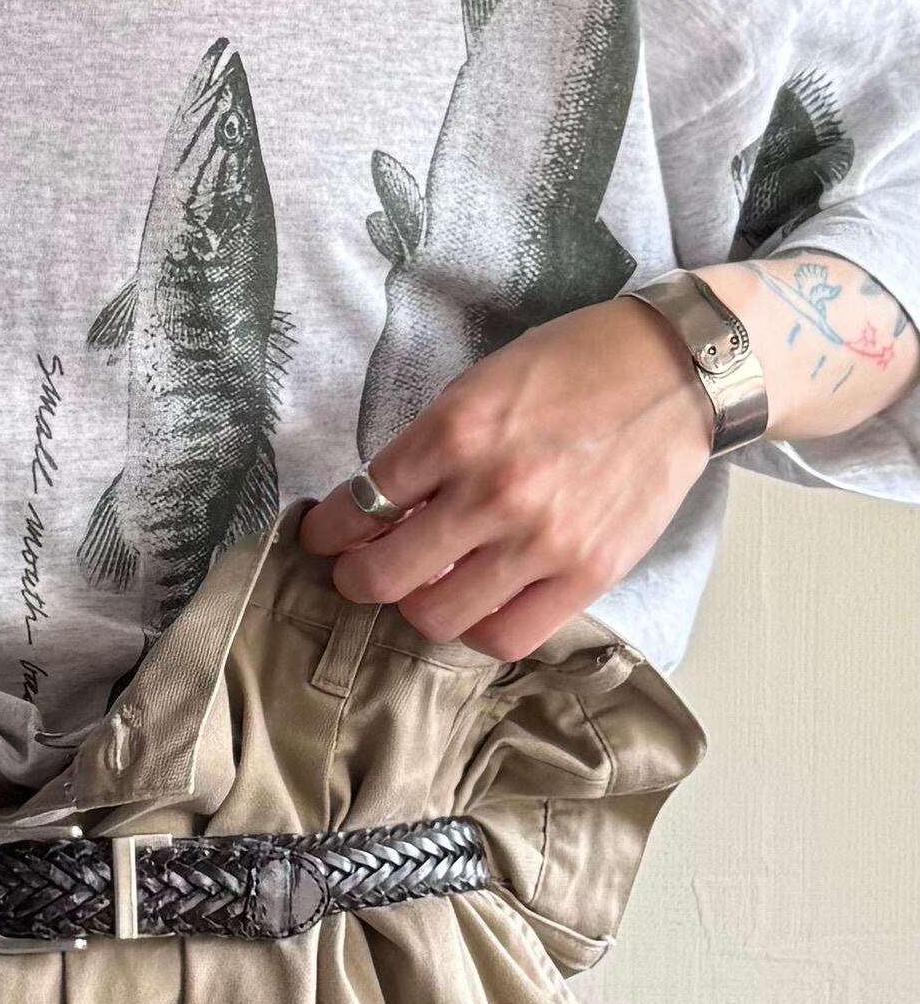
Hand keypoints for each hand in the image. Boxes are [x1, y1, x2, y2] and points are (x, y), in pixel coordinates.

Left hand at [299, 297, 714, 658]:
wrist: (680, 370)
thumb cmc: (577, 367)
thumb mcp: (483, 382)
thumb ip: (430, 448)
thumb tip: (377, 509)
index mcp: (458, 430)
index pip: (361, 504)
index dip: (328, 532)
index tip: (323, 537)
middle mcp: (494, 491)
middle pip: (384, 576)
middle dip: (356, 579)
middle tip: (359, 572)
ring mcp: (543, 541)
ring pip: (437, 617)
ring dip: (416, 607)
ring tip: (424, 587)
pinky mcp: (588, 575)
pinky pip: (505, 637)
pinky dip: (477, 630)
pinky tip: (476, 606)